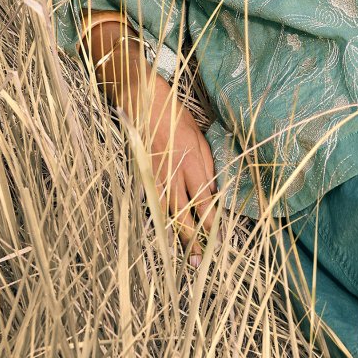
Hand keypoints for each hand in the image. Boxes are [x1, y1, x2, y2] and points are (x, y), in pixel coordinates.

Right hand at [135, 73, 218, 262]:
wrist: (140, 96)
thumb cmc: (173, 113)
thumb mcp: (198, 135)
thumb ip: (205, 166)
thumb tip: (211, 192)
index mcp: (192, 160)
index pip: (204, 200)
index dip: (211, 222)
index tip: (218, 240)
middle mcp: (173, 171)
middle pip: (185, 212)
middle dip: (194, 237)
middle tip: (201, 261)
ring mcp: (153, 174)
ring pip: (166, 211)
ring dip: (175, 234)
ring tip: (182, 255)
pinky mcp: (139, 173)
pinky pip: (150, 201)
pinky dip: (156, 219)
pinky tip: (160, 232)